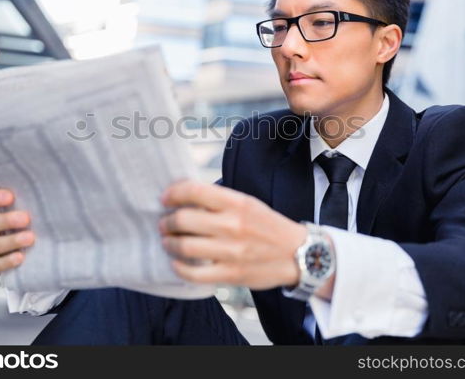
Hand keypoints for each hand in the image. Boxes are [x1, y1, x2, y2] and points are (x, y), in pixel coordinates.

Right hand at [0, 188, 34, 275]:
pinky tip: (20, 257)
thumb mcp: (25, 210)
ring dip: (11, 241)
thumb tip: (49, 186)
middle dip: (7, 220)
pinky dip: (7, 261)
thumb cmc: (26, 224)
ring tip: (30, 238)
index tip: (11, 196)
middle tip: (26, 218)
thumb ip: (28, 200)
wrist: (25, 252)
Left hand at [159, 180, 306, 289]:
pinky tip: (177, 263)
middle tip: (165, 224)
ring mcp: (231, 251)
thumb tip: (184, 197)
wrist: (299, 255)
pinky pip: (194, 273)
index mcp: (237, 202)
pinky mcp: (231, 274)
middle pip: (183, 219)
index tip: (165, 199)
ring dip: (169, 243)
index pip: (194, 191)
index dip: (173, 193)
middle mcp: (233, 225)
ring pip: (184, 247)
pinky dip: (179, 267)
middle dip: (167, 222)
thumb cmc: (268, 227)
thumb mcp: (248, 204)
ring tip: (168, 242)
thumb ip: (219, 201)